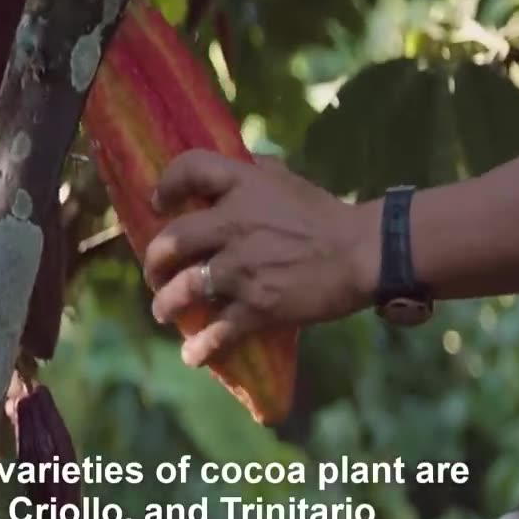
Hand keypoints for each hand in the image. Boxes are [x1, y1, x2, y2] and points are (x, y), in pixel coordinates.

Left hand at [144, 150, 377, 367]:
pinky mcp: (259, 306)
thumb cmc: (326, 216)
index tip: (157, 204)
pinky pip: (217, 331)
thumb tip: (238, 163)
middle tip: (155, 273)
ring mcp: (243, 267)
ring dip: (166, 305)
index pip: (190, 169)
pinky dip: (201, 347)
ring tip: (163, 313)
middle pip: (171, 241)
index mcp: (243, 186)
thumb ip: (258, 171)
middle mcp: (234, 224)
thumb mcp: (288, 181)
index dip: (166, 185)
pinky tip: (193, 355)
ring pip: (184, 289)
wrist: (365, 253)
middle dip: (154, 262)